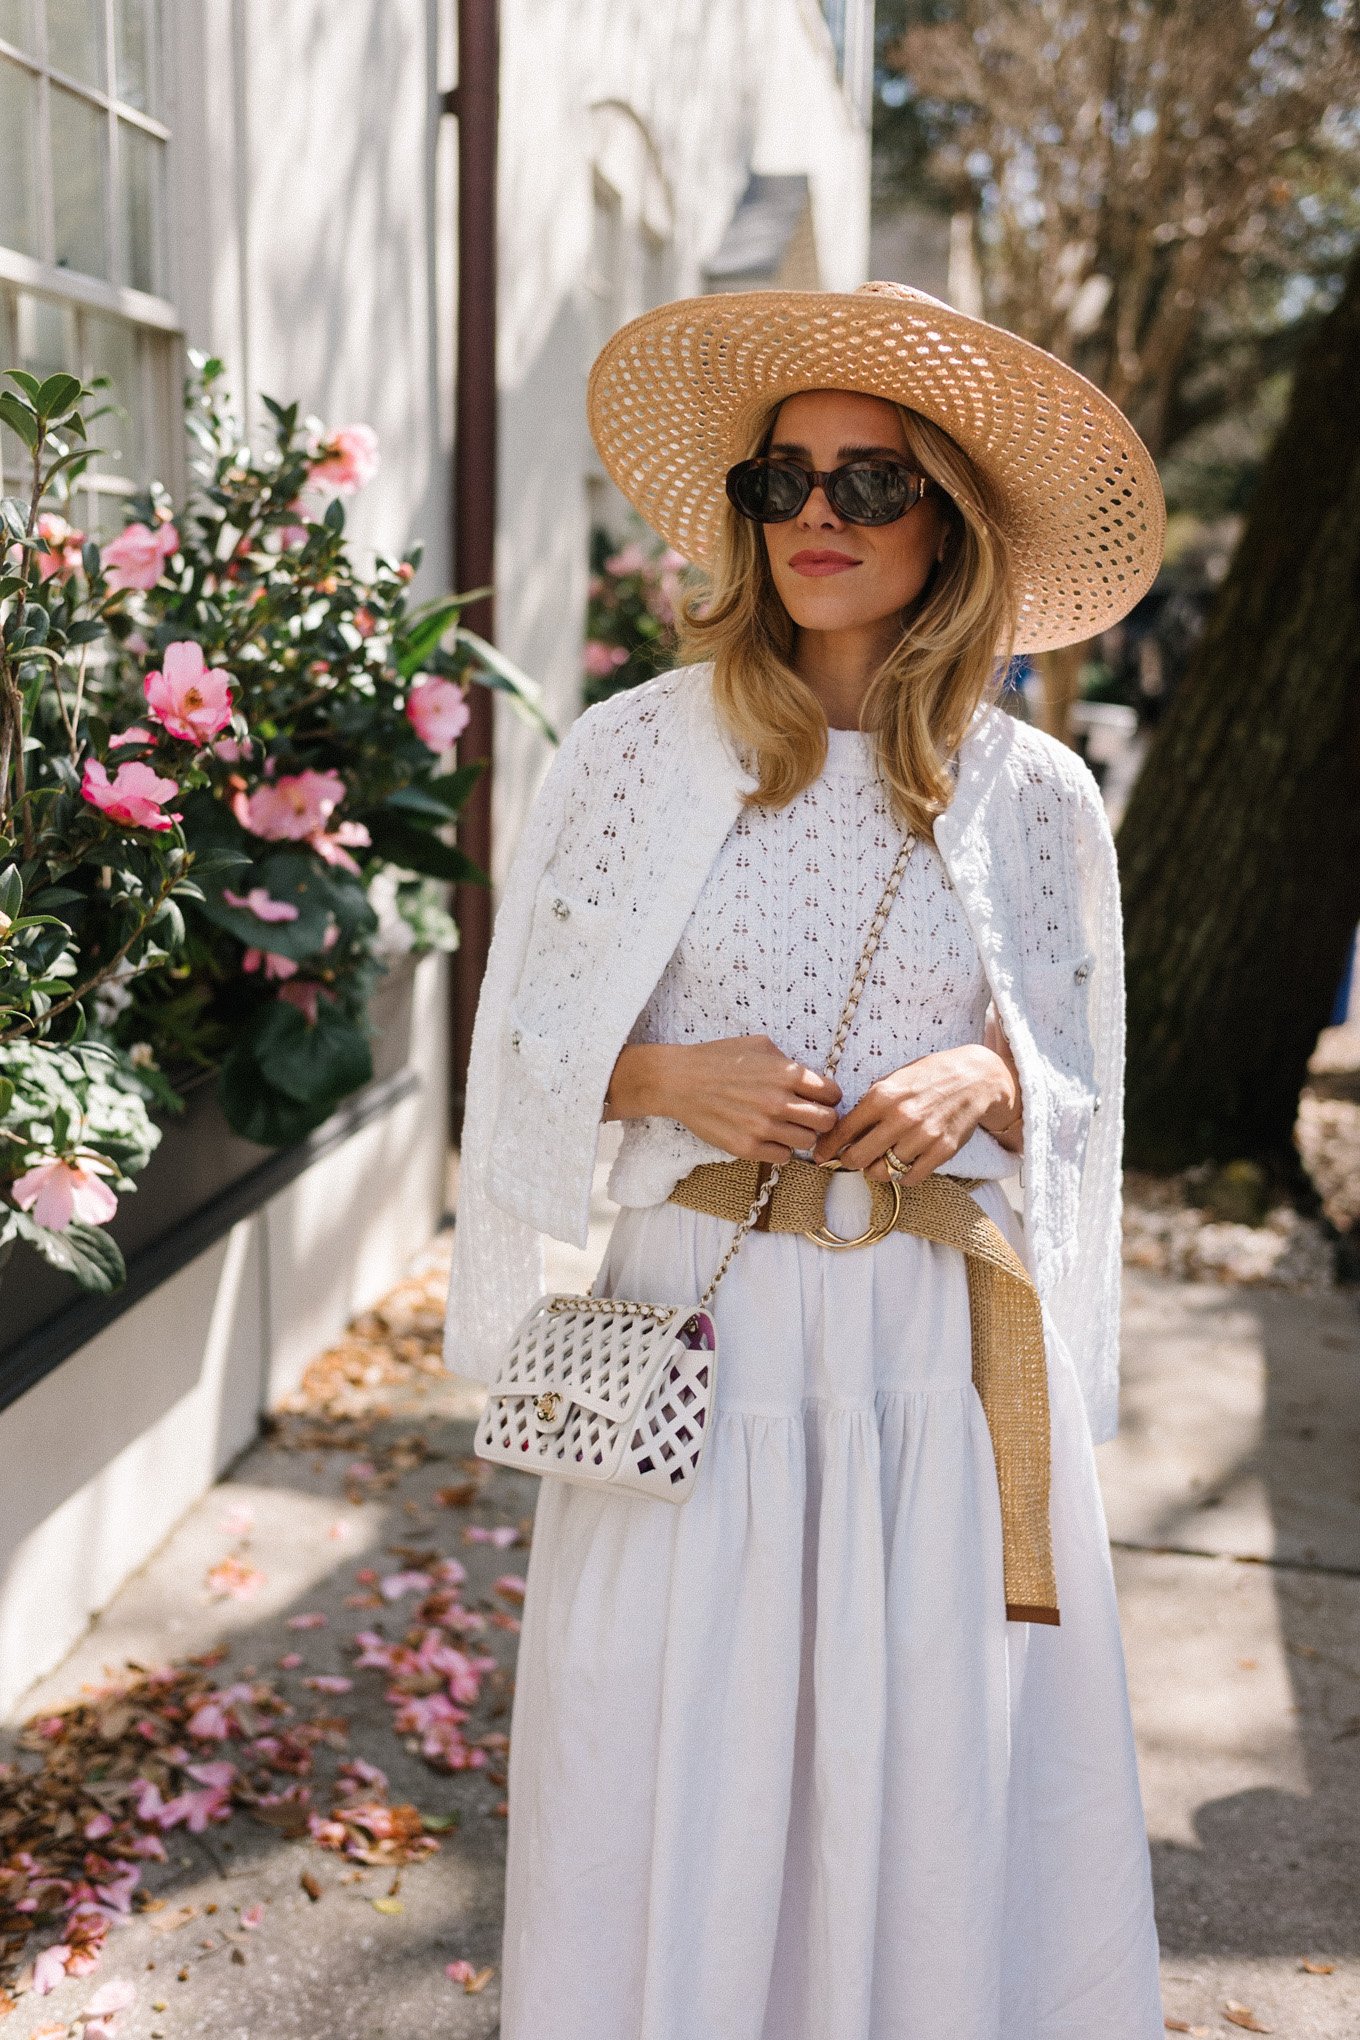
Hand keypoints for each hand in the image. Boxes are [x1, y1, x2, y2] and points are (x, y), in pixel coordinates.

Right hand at [605, 1037, 841, 1162]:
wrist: (680, 1081)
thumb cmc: (718, 1059)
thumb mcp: (760, 1045)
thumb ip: (789, 1061)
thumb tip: (809, 1077)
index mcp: (788, 1073)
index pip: (833, 1094)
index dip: (829, 1096)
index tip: (820, 1098)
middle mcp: (780, 1102)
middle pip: (828, 1122)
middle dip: (822, 1118)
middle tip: (808, 1116)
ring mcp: (763, 1127)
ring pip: (807, 1142)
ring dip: (800, 1134)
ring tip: (785, 1126)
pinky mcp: (747, 1148)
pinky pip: (783, 1156)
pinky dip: (779, 1148)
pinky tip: (767, 1136)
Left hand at [811, 1044, 1020, 1186]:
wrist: (976, 1078)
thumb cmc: (929, 1077)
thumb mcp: (893, 1080)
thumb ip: (870, 1105)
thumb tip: (843, 1131)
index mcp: (883, 1096)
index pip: (843, 1131)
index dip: (827, 1147)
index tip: (821, 1155)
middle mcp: (901, 1118)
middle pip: (858, 1158)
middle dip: (848, 1162)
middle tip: (849, 1160)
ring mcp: (923, 1136)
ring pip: (883, 1172)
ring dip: (876, 1170)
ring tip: (878, 1161)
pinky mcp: (942, 1151)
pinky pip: (911, 1177)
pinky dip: (902, 1175)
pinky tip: (901, 1164)